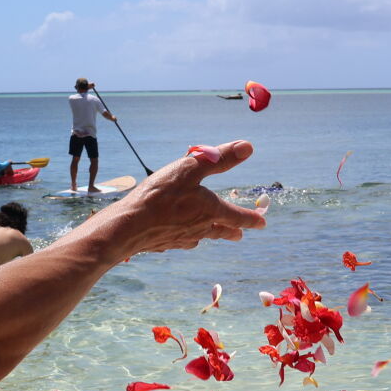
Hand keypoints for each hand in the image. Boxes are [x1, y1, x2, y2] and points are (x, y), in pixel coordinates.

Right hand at [89, 141, 264, 258]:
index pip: (238, 217)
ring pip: (202, 237)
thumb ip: (219, 158)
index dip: (251, 219)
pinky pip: (181, 241)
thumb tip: (248, 147)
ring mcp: (182, 239)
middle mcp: (201, 228)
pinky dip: (186, 238)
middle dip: (233, 231)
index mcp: (211, 211)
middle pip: (223, 232)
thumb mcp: (191, 169)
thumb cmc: (160, 195)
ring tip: (213, 235)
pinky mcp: (164, 244)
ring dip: (211, 235)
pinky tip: (180, 236)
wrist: (129, 226)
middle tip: (240, 234)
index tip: (262, 223)